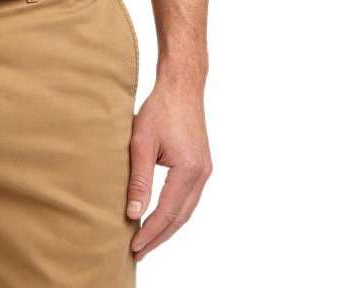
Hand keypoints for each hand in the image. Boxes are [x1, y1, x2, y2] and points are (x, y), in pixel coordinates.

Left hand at [125, 78, 211, 261]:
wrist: (182, 86)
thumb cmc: (160, 109)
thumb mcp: (141, 143)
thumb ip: (139, 180)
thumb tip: (133, 213)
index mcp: (188, 170)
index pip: (167, 212)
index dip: (150, 232)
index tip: (134, 246)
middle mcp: (201, 174)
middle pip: (180, 217)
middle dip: (159, 237)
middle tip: (138, 252)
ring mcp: (204, 170)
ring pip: (186, 210)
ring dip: (167, 227)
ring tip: (147, 240)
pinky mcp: (201, 164)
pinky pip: (189, 198)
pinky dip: (174, 212)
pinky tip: (161, 217)